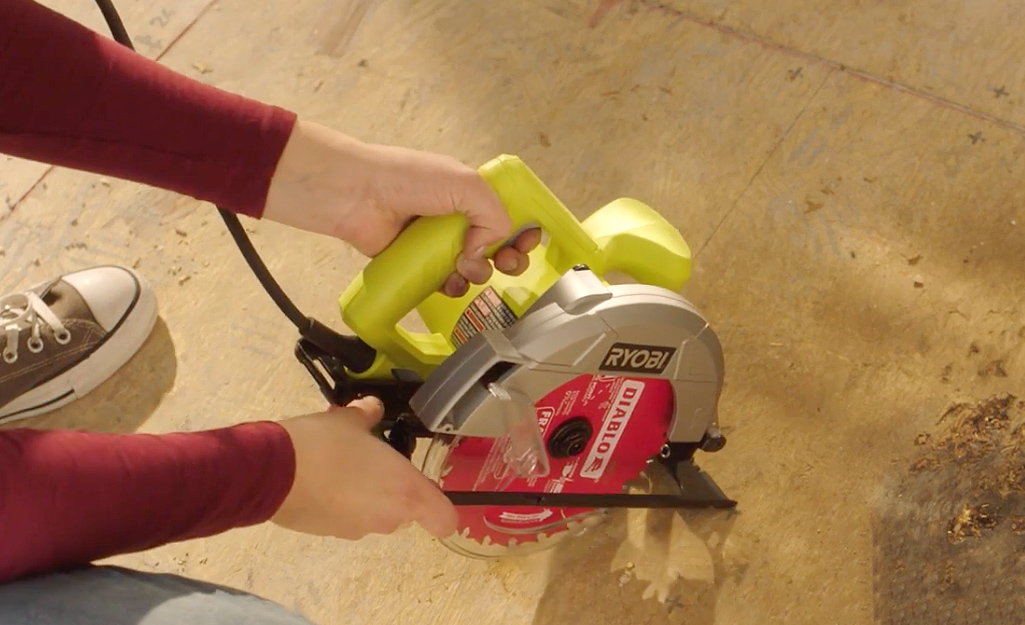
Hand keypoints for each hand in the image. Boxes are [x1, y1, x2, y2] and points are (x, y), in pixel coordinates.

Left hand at [263, 120, 541, 296]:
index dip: (524, 231)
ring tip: (464, 267)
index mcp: (472, 194)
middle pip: (498, 247)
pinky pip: (446, 283)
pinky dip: (452, 287)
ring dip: (478, 274)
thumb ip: (493, 214)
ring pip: (475, 269)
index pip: (510, 216)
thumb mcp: (465, 184)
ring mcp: (438, 243)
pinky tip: (449, 283)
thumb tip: (487, 248)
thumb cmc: (408, 180)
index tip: (526, 242)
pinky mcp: (419, 264)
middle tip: (504, 261)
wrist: (359, 196)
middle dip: (509, 258)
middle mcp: (458, 219)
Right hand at [270, 397, 457, 539]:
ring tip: (339, 463)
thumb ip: (368, 416)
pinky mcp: (328, 534)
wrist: (271, 472)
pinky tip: (319, 477)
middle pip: (404, 510)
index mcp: (405, 491)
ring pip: (373, 513)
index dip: (442, 510)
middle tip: (370, 459)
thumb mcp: (349, 420)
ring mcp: (356, 530)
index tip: (428, 492)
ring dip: (363, 493)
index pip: (444, 519)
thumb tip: (372, 408)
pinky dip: (339, 502)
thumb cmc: (324, 443)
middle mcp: (387, 518)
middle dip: (391, 487)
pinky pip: (345, 517)